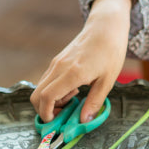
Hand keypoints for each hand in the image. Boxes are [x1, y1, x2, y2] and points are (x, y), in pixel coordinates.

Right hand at [30, 0, 131, 122]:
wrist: (106, 27)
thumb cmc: (111, 51)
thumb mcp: (108, 80)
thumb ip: (94, 102)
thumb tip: (84, 121)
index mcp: (72, 73)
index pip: (47, 97)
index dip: (47, 114)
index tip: (57, 122)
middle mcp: (59, 67)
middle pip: (37, 95)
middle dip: (44, 111)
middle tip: (65, 114)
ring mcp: (56, 63)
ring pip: (40, 88)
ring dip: (50, 100)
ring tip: (74, 98)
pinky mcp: (57, 60)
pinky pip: (47, 80)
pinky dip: (53, 91)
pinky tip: (73, 89)